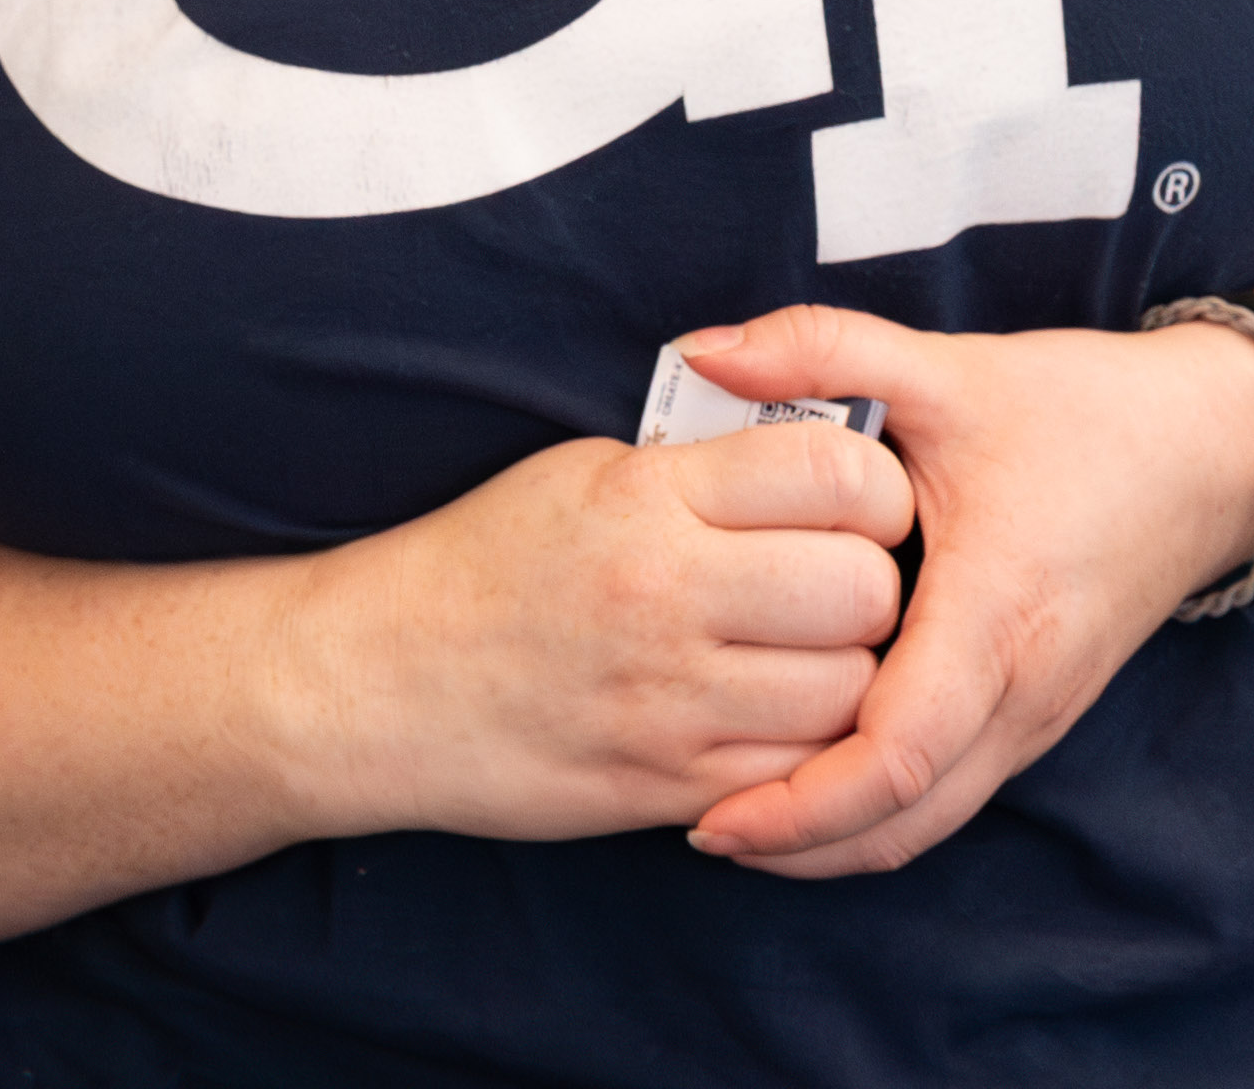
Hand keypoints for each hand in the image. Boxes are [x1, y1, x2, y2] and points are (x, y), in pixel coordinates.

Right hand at [266, 417, 914, 847]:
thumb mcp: (583, 472)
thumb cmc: (485, 562)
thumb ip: (703, 469)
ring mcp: (672, 700)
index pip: (836, 473)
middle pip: (866, 590)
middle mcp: (668, 594)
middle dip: (871, 587)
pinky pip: (802, 773)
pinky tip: (768, 718)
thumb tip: (820, 469)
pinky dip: (807, 749)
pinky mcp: (670, 785)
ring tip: (802, 656)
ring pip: (851, 692)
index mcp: (649, 497)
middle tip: (834, 588)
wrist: (379, 680)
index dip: (874, 490)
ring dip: (845, 675)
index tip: (857, 505)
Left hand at [670, 307, 1253, 878]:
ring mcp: (1038, 716)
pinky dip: (880, 808)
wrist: (1215, 452)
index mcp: (996, 616)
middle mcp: (1024, 692)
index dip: (801, 805)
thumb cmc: (1083, 414)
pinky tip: (806, 781)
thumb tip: (702, 349)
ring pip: (931, 822)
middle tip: (697, 832)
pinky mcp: (1038, 715)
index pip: (897, 755)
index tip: (710, 821)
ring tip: (736, 823)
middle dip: (800, 845)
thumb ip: (821, 348)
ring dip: (837, 838)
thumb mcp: (947, 366)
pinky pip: (953, 792)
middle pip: (906, 821)